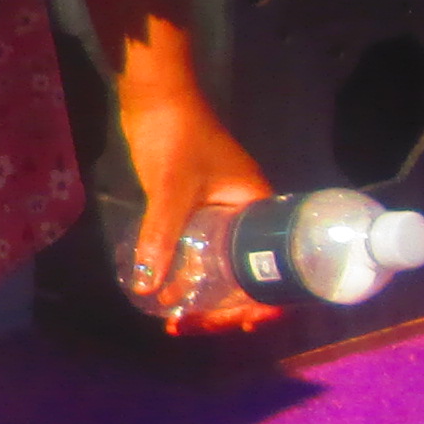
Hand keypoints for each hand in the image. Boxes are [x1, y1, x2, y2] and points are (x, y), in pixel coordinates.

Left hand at [120, 74, 277, 334]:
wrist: (155, 96)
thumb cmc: (174, 135)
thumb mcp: (171, 188)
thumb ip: (162, 234)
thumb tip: (149, 286)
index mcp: (260, 208)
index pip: (273, 268)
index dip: (262, 302)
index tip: (238, 324)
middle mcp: (249, 215)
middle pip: (248, 276)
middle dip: (225, 310)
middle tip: (190, 327)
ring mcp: (224, 214)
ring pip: (223, 267)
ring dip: (205, 297)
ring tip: (177, 321)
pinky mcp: (199, 210)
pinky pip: (202, 253)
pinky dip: (189, 275)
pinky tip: (167, 291)